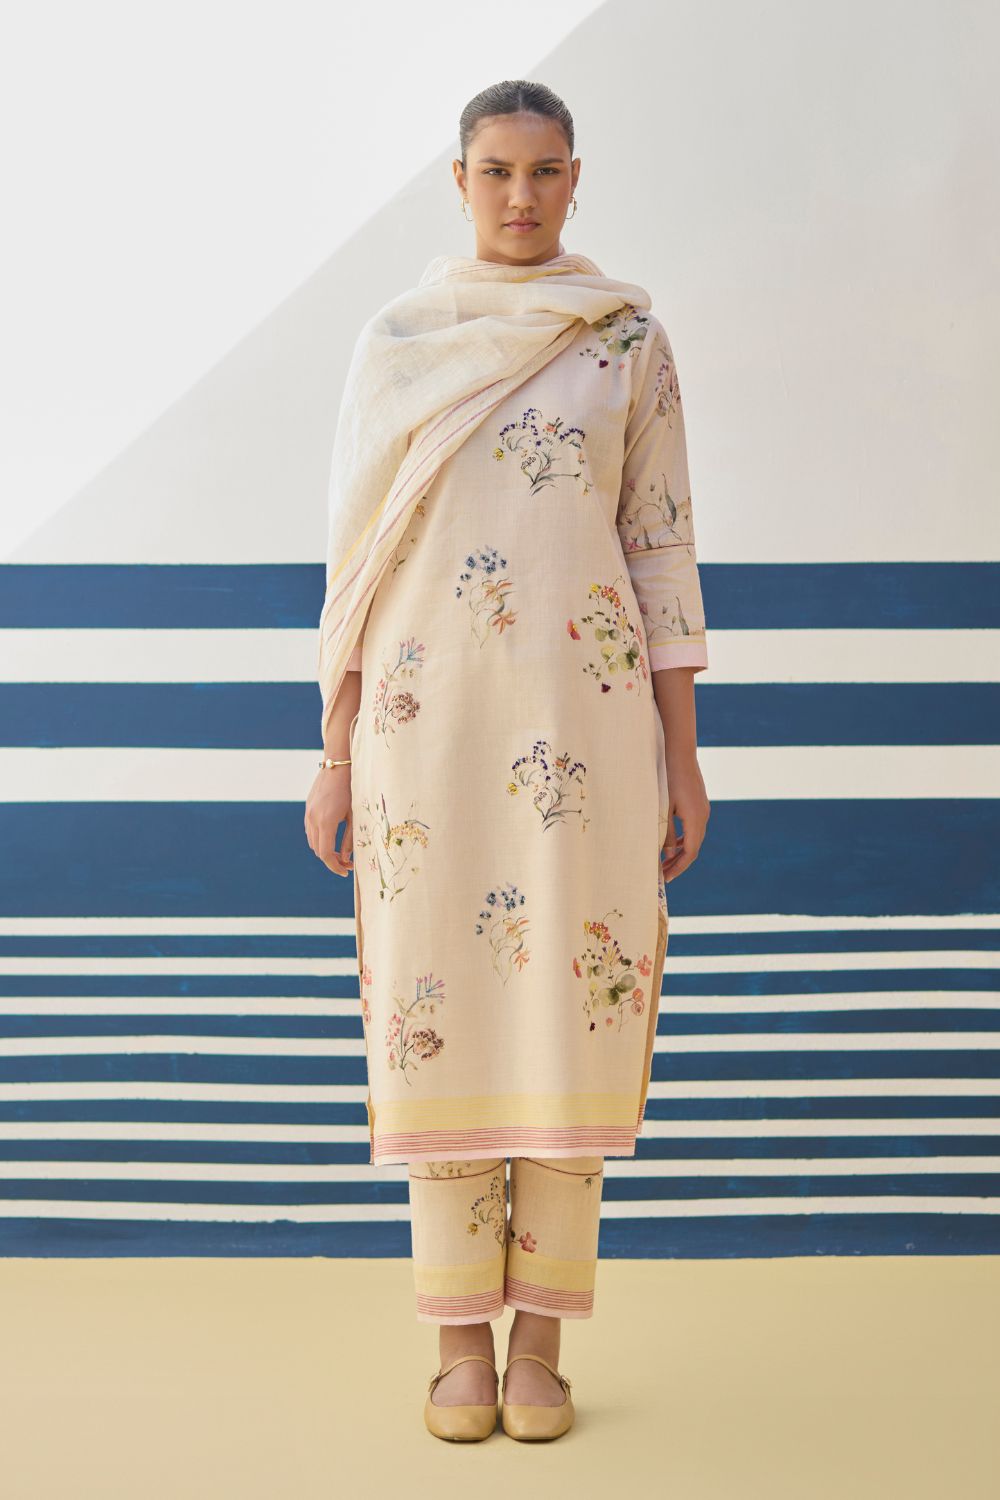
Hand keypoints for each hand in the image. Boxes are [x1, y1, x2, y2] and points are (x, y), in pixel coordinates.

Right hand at [304, 766, 354, 876]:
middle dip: (332, 861)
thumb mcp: (354, 816)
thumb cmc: (351, 790)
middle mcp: (313, 820)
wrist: (337, 766)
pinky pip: (310, 832)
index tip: (345, 872)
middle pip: (318, 851)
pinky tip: (332, 839)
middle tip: (347, 864)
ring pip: (313, 842)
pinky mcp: (308, 809)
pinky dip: (320, 840)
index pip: (326, 854)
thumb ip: (349, 838)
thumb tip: (346, 859)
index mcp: (326, 822)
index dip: (335, 867)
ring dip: (325, 851)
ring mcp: (308, 814)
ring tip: (341, 853)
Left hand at [660, 754, 709, 882]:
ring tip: (666, 862)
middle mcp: (703, 817)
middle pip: (693, 849)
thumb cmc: (668, 780)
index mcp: (695, 820)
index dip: (678, 867)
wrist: (681, 755)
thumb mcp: (664, 809)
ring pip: (694, 839)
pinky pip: (694, 829)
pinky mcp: (700, 805)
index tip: (666, 878)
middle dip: (679, 863)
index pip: (689, 853)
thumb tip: (665, 854)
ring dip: (681, 852)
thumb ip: (665, 832)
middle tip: (664, 875)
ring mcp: (703, 811)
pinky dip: (684, 839)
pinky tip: (673, 843)